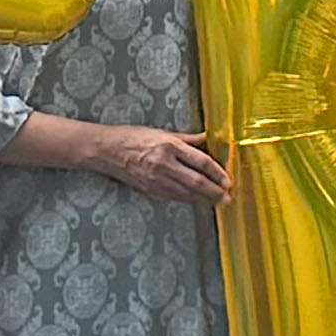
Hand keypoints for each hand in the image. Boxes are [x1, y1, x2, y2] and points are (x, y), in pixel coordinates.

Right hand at [95, 124, 229, 206]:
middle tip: (228, 198)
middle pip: (197, 181)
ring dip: (205, 200)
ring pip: (187, 193)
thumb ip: (187, 138)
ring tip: (218, 203)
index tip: (229, 180)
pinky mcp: (150, 190)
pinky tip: (198, 202)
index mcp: (169, 145)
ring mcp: (156, 179)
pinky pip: (175, 197)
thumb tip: (208, 138)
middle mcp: (164, 164)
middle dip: (215, 192)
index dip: (218, 173)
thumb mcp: (162, 132)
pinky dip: (189, 200)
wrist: (107, 150)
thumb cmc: (133, 137)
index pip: (201, 161)